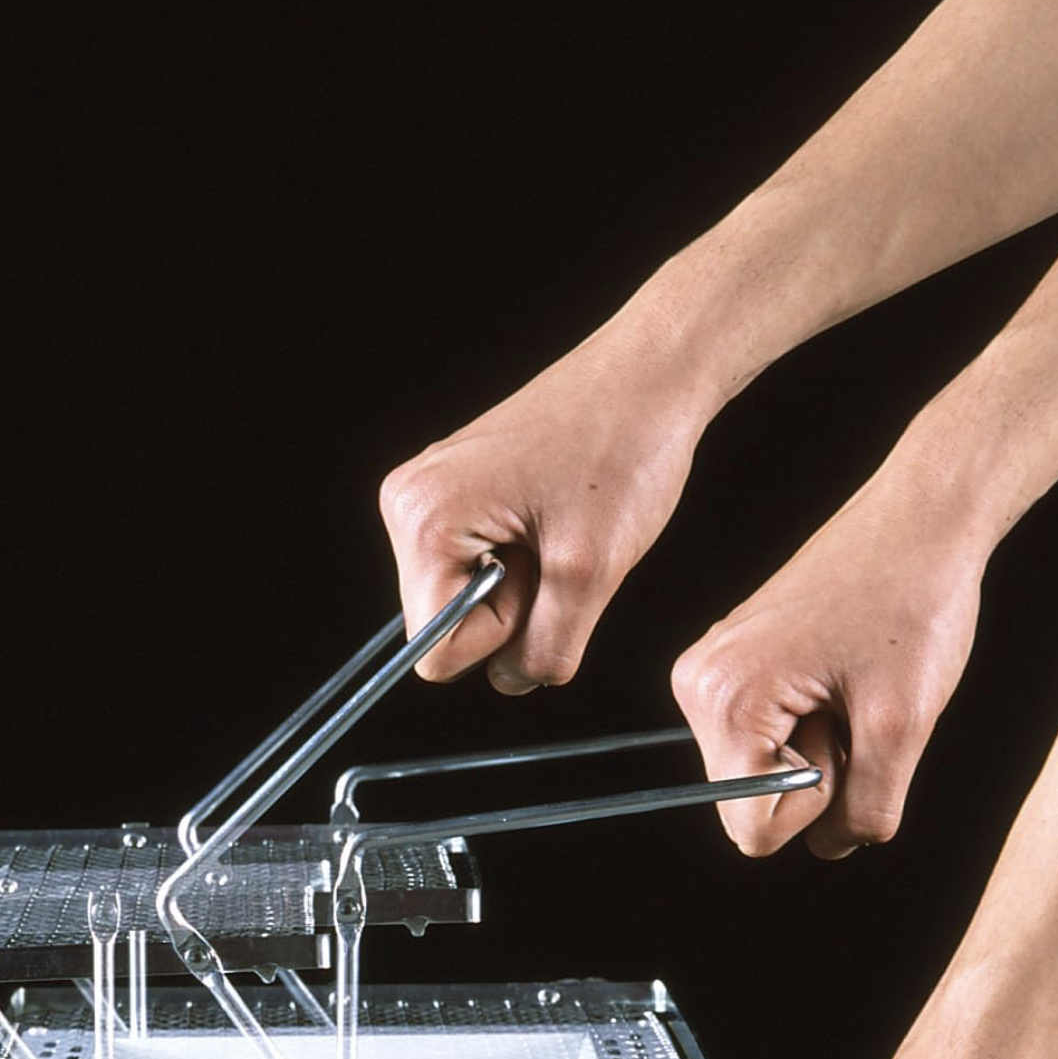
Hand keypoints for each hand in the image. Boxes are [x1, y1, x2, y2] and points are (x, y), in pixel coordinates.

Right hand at [379, 327, 710, 692]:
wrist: (649, 376)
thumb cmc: (624, 452)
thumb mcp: (591, 573)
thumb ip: (544, 649)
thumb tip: (512, 682)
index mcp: (424, 520)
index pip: (435, 651)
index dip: (499, 637)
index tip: (544, 579)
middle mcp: (408, 505)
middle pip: (444, 627)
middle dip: (510, 609)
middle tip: (559, 547)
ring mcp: (426, 495)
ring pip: (463, 601)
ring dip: (520, 587)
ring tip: (559, 529)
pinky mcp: (453, 491)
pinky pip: (476, 569)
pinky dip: (521, 562)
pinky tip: (551, 520)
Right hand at [672, 467, 987, 856]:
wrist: (922, 519)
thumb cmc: (914, 605)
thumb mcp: (903, 727)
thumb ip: (866, 809)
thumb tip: (832, 846)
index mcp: (725, 701)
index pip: (750, 830)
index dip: (813, 808)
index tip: (847, 740)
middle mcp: (700, 686)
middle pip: (752, 801)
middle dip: (816, 773)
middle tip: (855, 703)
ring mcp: (712, 671)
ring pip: (763, 770)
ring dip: (819, 747)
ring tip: (851, 683)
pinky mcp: (734, 660)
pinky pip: (768, 735)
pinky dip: (814, 721)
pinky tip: (843, 673)